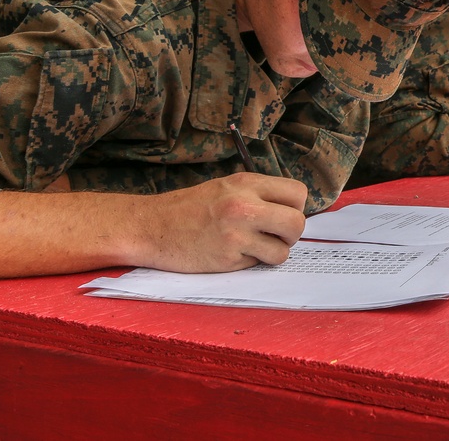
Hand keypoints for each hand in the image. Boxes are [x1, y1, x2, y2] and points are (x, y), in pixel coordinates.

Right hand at [138, 173, 308, 271]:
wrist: (150, 226)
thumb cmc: (189, 208)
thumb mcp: (226, 187)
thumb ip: (258, 195)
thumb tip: (292, 210)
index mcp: (246, 183)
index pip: (298, 193)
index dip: (295, 207)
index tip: (281, 214)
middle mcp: (244, 205)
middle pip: (297, 223)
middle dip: (291, 234)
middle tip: (274, 236)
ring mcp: (236, 234)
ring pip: (283, 250)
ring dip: (273, 253)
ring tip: (253, 247)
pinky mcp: (227, 258)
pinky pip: (258, 264)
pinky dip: (251, 262)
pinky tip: (232, 254)